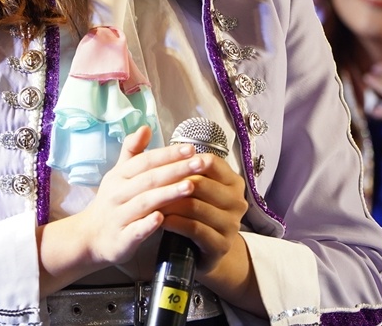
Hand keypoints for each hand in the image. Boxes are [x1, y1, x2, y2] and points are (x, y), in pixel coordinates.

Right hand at [67, 125, 207, 267]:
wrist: (90, 237)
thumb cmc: (113, 201)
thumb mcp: (119, 174)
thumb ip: (133, 151)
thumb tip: (145, 127)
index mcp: (119, 176)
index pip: (145, 161)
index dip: (168, 154)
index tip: (191, 148)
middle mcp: (117, 193)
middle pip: (148, 179)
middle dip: (175, 170)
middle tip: (200, 163)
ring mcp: (118, 216)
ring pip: (144, 203)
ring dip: (167, 194)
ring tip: (190, 187)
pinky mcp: (120, 239)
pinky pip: (134, 231)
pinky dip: (147, 225)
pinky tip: (162, 219)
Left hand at [155, 151, 248, 274]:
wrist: (202, 252)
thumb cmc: (192, 212)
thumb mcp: (187, 185)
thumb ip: (169, 159)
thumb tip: (144, 129)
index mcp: (232, 181)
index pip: (210, 162)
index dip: (184, 160)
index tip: (163, 161)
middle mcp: (237, 200)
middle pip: (201, 184)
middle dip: (173, 182)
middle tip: (148, 182)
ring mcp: (232, 224)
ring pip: (196, 206)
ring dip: (170, 203)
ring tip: (149, 201)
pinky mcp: (221, 245)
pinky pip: (195, 229)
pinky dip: (175, 223)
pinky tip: (160, 221)